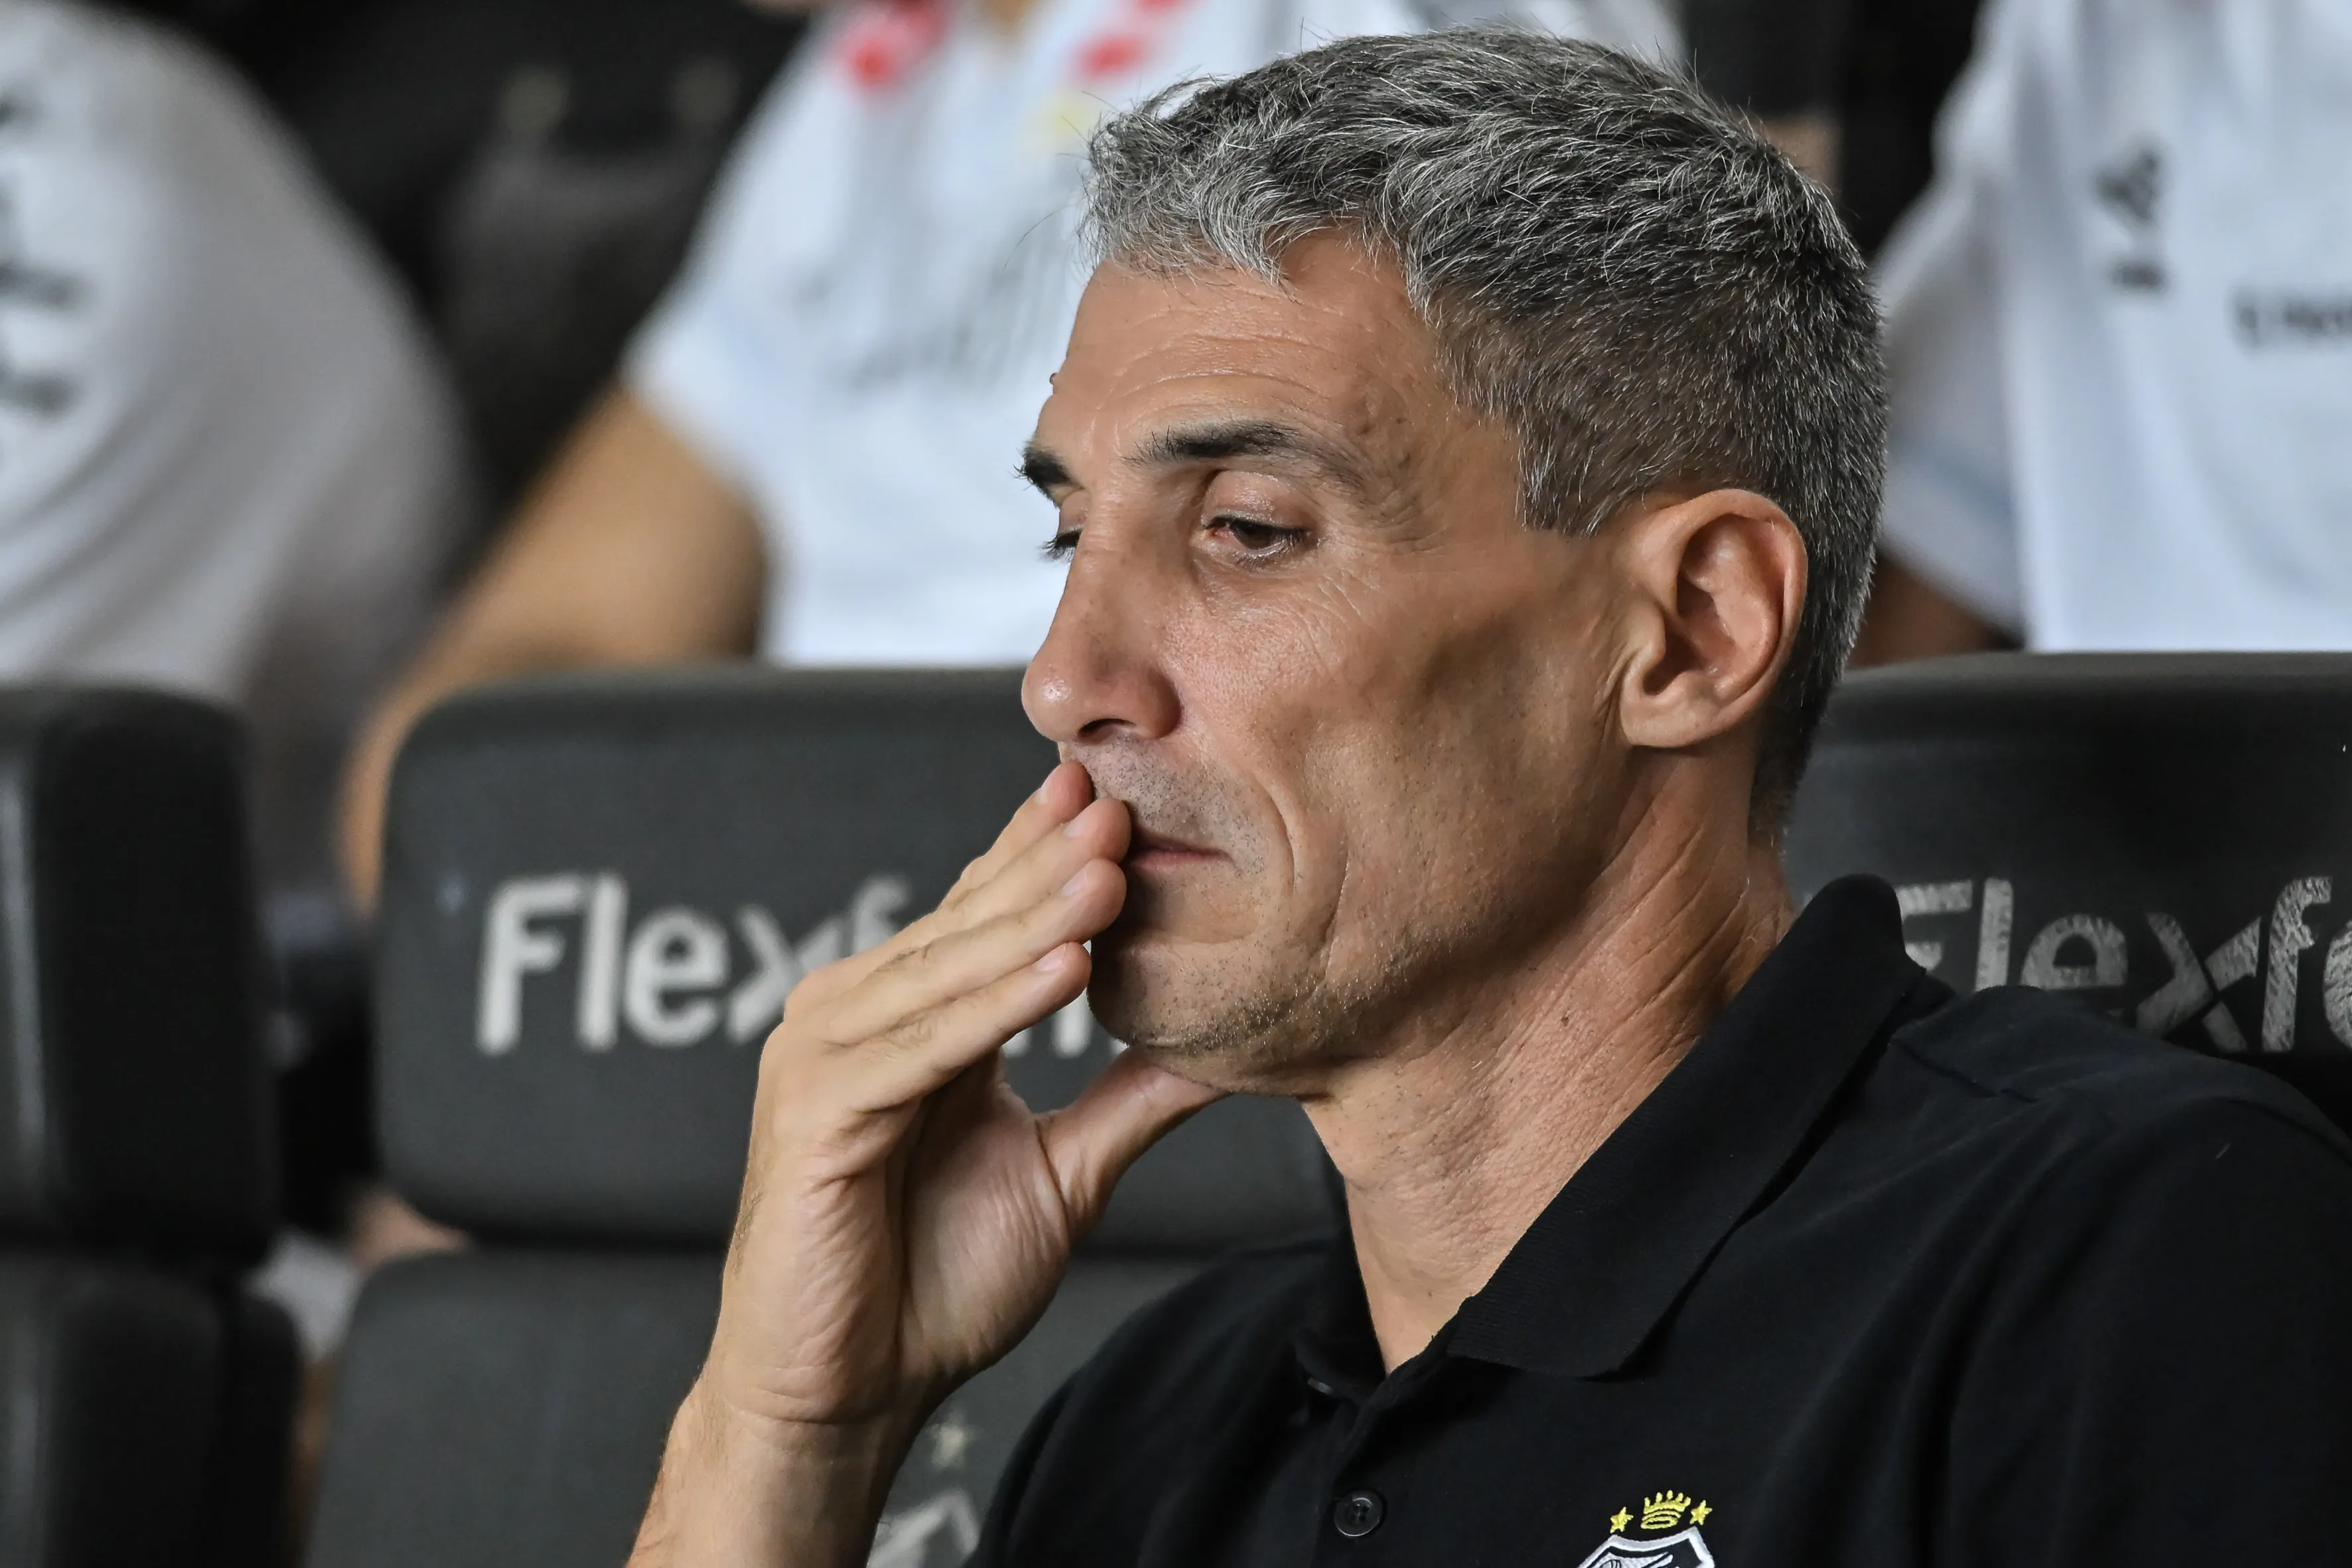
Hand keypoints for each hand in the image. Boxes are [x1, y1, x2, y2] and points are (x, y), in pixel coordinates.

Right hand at [631, 762, 1222, 1566]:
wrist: (849, 1395)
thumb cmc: (936, 1285)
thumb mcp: (1062, 1174)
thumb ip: (1128, 1101)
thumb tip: (1224, 1049)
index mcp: (906, 1019)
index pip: (982, 914)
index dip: (1044, 854)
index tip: (1121, 795)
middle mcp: (853, 1016)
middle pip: (967, 925)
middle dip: (1051, 864)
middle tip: (1127, 802)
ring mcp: (823, 1056)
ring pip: (948, 972)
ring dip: (1033, 919)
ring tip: (1112, 870)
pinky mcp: (814, 1111)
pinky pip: (923, 1047)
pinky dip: (994, 1008)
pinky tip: (1065, 969)